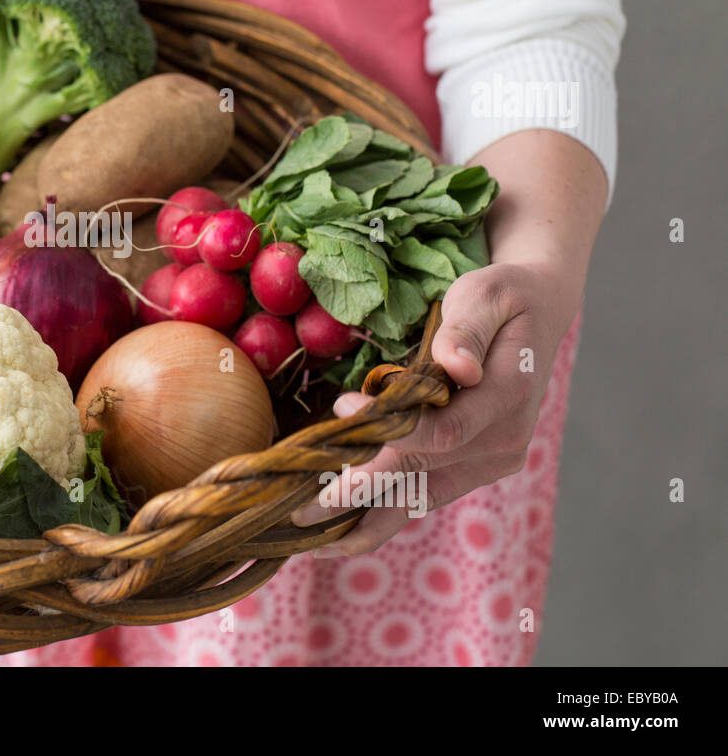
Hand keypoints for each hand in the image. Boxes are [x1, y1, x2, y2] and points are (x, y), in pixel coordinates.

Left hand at [291, 129, 607, 555]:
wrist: (534, 314)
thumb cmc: (500, 297)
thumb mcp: (485, 296)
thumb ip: (467, 330)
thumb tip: (458, 367)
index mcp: (509, 398)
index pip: (442, 431)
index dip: (390, 430)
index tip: (342, 410)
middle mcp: (503, 441)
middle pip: (422, 473)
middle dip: (360, 490)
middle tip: (300, 506)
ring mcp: (489, 462)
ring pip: (421, 499)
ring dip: (365, 521)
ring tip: (312, 539)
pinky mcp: (471, 469)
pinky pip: (423, 496)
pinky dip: (380, 513)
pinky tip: (339, 532)